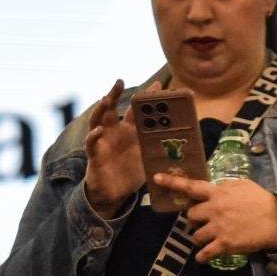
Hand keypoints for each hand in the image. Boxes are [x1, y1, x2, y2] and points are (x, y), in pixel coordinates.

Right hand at [81, 79, 148, 216]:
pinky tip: (98, 130)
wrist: (116, 194)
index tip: (157, 85)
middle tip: (119, 81)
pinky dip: (93, 137)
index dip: (145, 98)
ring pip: (98, 120)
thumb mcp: (149, 157)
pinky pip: (92, 144)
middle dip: (115, 94)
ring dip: (101, 109)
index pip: (137, 110)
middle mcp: (115, 132)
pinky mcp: (95, 155)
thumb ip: (160, 147)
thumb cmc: (131, 173)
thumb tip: (185, 142)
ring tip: (106, 99)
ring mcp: (103, 142)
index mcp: (130, 131)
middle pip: (112, 108)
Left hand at [153, 173, 276, 261]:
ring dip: (200, 237)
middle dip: (195, 219)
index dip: (173, 182)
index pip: (192, 187)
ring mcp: (218, 228)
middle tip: (205, 222)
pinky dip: (202, 256)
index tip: (156, 179)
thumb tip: (213, 190)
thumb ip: (224, 187)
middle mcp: (215, 210)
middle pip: (190, 216)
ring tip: (211, 237)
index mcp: (218, 193)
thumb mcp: (243, 185)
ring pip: (195, 236)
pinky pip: (204, 254)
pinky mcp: (224, 245)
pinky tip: (204, 256)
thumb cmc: (262, 200)